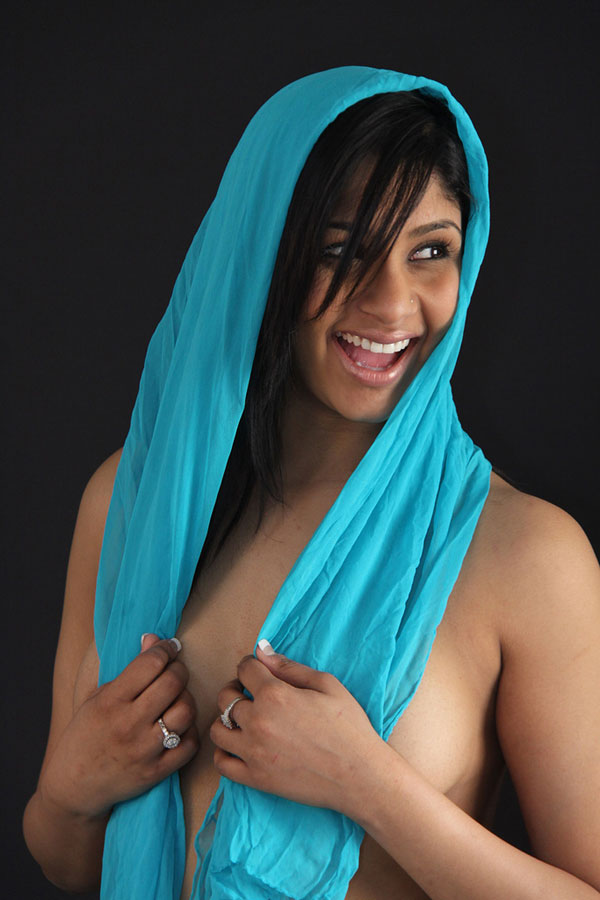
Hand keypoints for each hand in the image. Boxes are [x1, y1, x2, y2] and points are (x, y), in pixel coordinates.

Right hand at [40, 634, 198, 819]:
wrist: (73, 787)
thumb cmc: (86, 735)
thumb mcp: (97, 696)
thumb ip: (129, 668)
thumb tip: (153, 638)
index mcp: (110, 701)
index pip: (150, 663)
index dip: (165, 649)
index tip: (169, 647)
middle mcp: (128, 725)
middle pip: (172, 683)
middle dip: (179, 669)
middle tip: (175, 670)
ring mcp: (144, 751)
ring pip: (185, 711)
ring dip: (186, 699)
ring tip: (177, 699)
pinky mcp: (156, 773)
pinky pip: (189, 744)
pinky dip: (189, 731)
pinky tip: (179, 726)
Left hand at [210, 641, 385, 817]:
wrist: (359, 776)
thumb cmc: (349, 727)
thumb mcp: (326, 685)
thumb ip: (289, 667)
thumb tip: (261, 650)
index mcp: (275, 695)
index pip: (245, 669)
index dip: (251, 665)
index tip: (258, 671)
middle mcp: (258, 721)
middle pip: (226, 697)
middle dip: (236, 689)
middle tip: (251, 694)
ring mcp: (253, 752)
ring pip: (217, 729)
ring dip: (227, 719)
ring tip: (244, 720)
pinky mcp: (255, 779)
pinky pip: (221, 763)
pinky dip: (224, 751)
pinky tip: (239, 745)